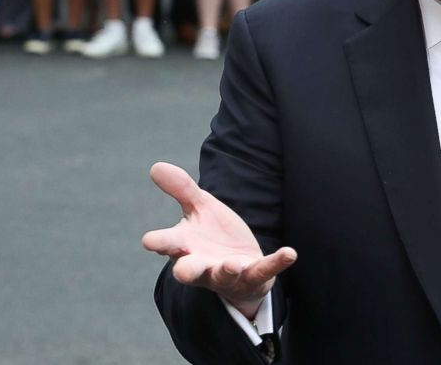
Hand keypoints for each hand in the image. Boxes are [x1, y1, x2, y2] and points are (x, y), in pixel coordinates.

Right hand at [142, 162, 297, 318]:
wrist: (238, 265)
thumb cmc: (211, 235)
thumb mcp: (199, 208)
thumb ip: (181, 189)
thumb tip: (155, 166)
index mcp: (185, 246)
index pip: (168, 245)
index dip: (159, 243)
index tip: (150, 241)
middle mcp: (202, 264)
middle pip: (190, 270)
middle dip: (187, 270)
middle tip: (182, 271)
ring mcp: (228, 273)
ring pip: (224, 275)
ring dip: (228, 270)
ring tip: (232, 263)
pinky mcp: (253, 275)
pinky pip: (265, 270)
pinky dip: (277, 262)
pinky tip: (290, 253)